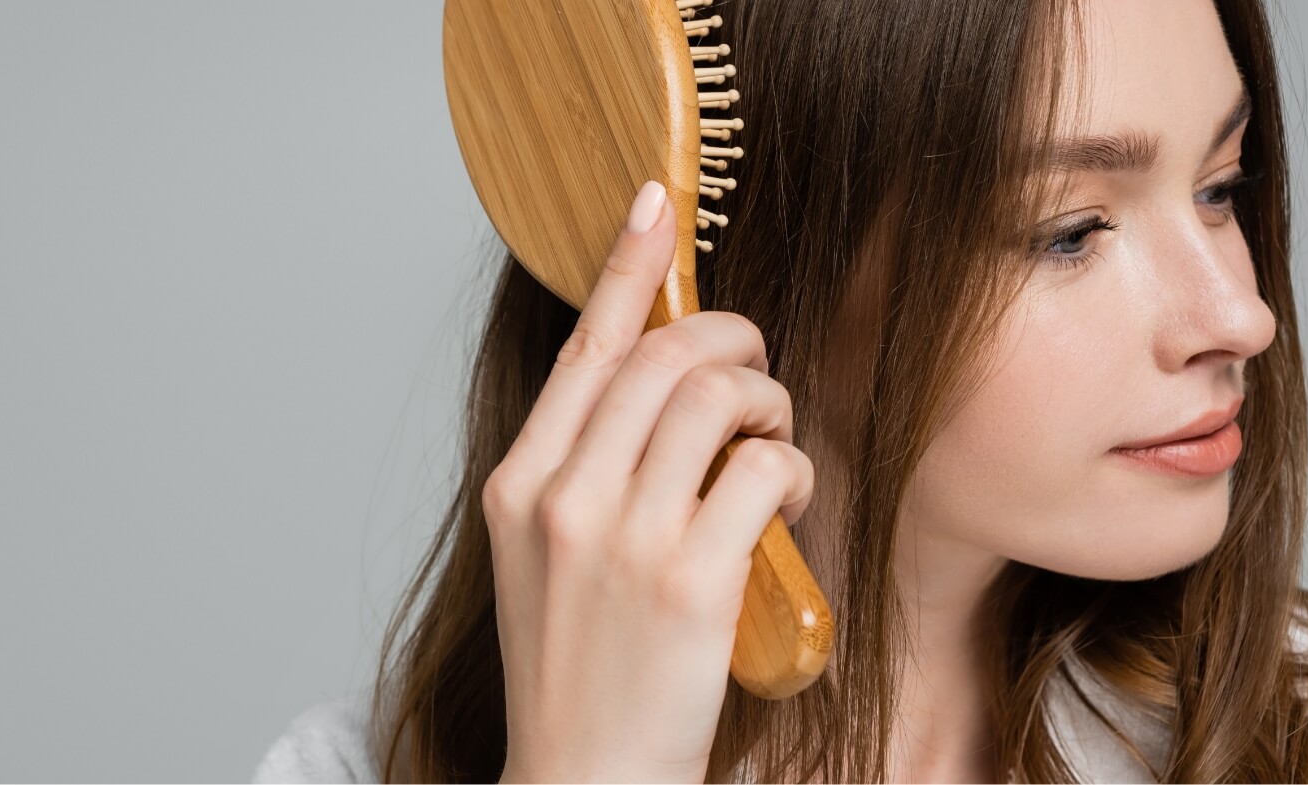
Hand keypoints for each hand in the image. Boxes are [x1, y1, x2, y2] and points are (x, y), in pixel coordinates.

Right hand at [488, 181, 815, 782]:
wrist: (583, 776)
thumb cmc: (578, 668)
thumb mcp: (546, 557)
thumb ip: (582, 470)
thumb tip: (652, 382)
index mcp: (519, 486)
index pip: (584, 351)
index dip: (628, 267)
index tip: (657, 206)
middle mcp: (563, 499)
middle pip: (660, 358)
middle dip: (730, 341)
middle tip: (756, 368)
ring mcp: (623, 538)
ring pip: (715, 399)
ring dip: (765, 401)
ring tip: (771, 436)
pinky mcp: (691, 579)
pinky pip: (762, 470)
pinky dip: (788, 468)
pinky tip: (782, 497)